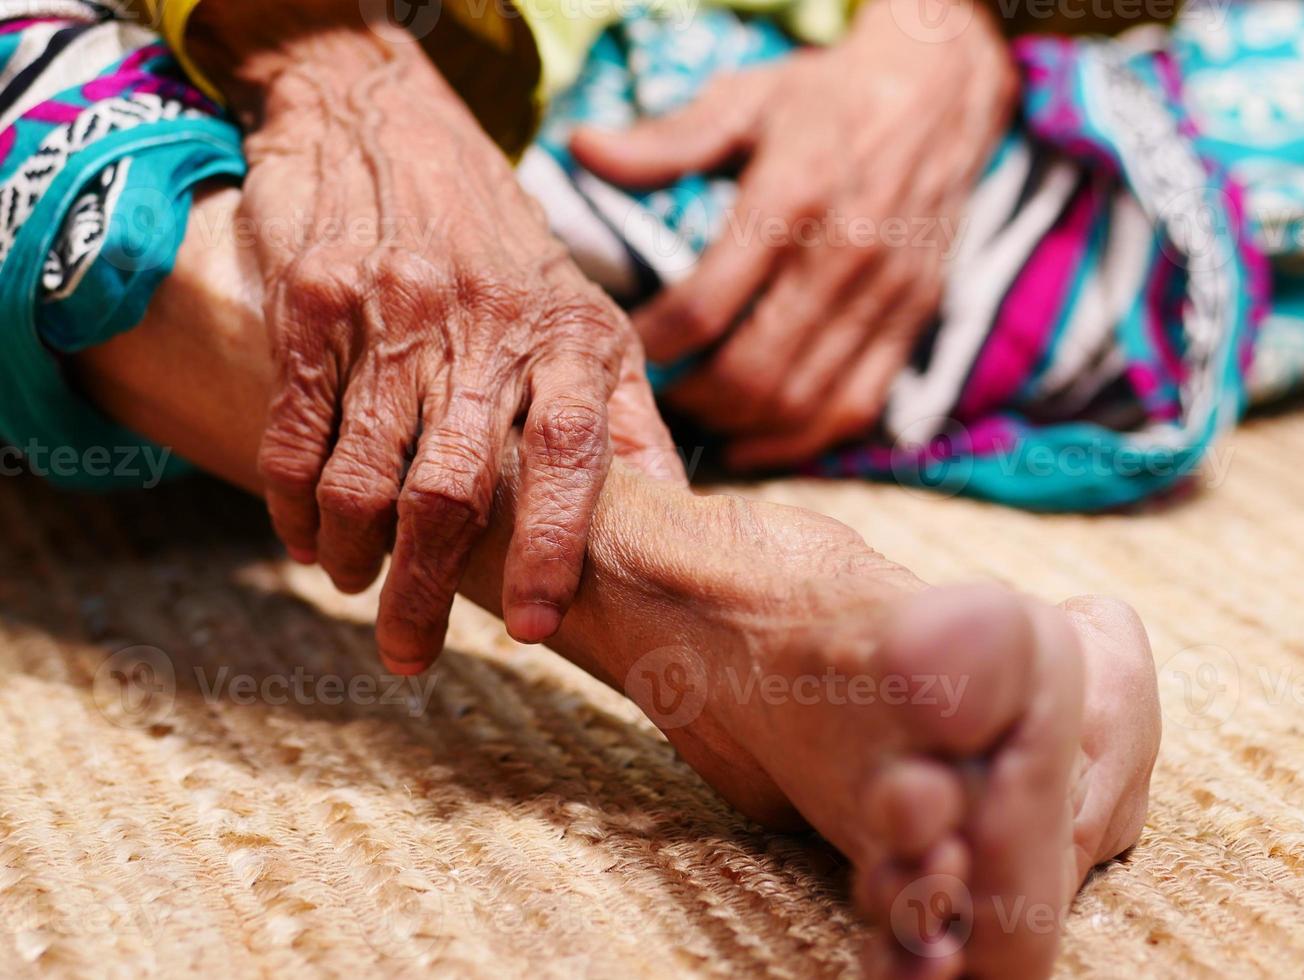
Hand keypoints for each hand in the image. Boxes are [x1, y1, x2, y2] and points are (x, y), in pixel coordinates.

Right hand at [226, 29, 671, 671]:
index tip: (532, 626)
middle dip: (425, 588)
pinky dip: (293, 500)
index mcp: (571, 332)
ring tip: (357, 584)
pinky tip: (305, 538)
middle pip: (453, 486)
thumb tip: (677, 518)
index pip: (568, 453)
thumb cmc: (507, 246)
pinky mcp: (315, 298)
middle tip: (409, 654)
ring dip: (354, 552)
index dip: (551, 547)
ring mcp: (393, 305)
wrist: (394, 121)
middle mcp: (485, 318)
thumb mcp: (590, 315)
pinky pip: (297, 427)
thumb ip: (624, 418)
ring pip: (365, 470)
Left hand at [571, 0, 1015, 467]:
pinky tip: (752, 440)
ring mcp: (886, 297)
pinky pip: (853, 410)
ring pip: (801, 403)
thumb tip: (581, 151)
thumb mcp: (743, 99)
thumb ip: (665, 139)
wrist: (939, 94)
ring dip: (739, 427)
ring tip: (696, 417)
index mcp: (792, 198)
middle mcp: (845, 256)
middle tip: (655, 396)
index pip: (705, 304)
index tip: (621, 346)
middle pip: (753, 371)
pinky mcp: (913, 323)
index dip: (653, 343)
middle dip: (691, 399)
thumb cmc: (825, 99)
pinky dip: (798, 442)